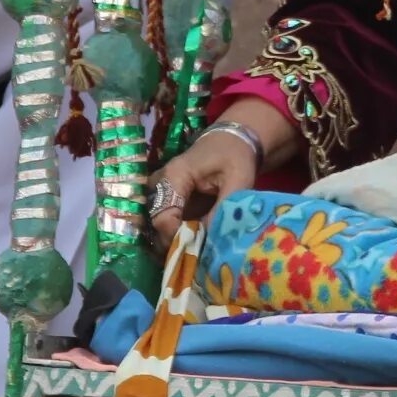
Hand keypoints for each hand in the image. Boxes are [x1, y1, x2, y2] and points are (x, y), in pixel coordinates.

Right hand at [148, 100, 300, 245]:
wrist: (232, 141)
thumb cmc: (235, 156)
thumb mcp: (239, 179)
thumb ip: (223, 209)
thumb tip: (209, 239)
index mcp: (175, 176)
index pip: (162, 216)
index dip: (175, 237)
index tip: (195, 249)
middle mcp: (161, 183)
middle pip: (157, 222)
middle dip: (175, 242)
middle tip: (197, 255)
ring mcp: (163, 191)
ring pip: (160, 224)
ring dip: (177, 239)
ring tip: (198, 250)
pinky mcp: (170, 198)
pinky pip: (169, 221)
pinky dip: (181, 233)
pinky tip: (197, 242)